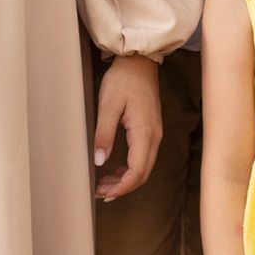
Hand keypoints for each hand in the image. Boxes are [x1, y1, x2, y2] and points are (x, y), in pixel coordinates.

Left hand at [93, 53, 162, 200]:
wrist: (139, 62)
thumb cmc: (123, 80)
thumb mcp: (108, 105)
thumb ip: (104, 133)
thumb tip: (100, 161)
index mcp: (144, 132)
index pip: (137, 171)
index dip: (121, 187)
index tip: (103, 192)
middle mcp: (154, 136)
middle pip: (142, 173)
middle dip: (122, 187)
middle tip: (100, 192)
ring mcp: (154, 133)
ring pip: (144, 167)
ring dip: (125, 179)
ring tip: (104, 183)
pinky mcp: (151, 130)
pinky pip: (143, 157)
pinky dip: (130, 168)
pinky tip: (115, 169)